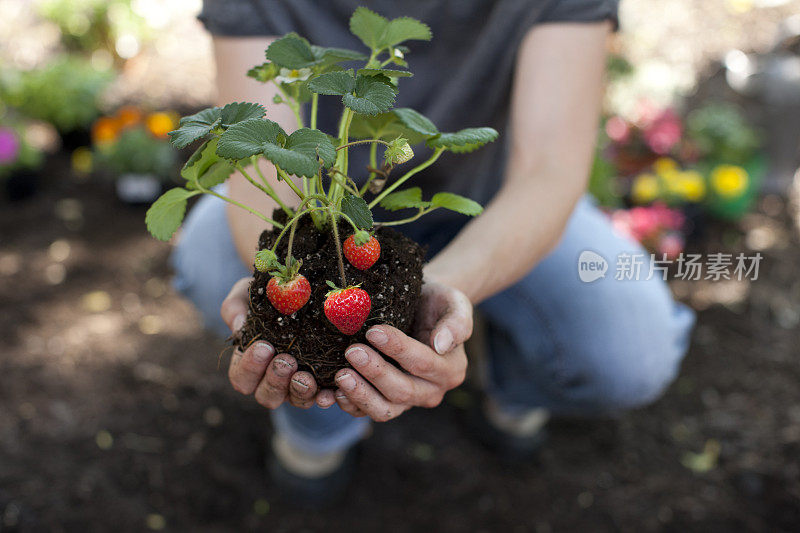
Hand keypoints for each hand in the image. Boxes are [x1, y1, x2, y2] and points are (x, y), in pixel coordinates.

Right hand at [221, 278, 337, 409]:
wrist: (302, 290)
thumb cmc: (267, 295)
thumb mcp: (247, 294)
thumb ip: (235, 308)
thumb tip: (238, 326)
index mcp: (249, 363)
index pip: (242, 378)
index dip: (250, 367)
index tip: (264, 346)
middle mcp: (271, 379)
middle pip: (267, 396)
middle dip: (275, 380)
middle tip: (286, 360)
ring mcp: (297, 384)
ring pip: (294, 401)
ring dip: (299, 392)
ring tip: (306, 375)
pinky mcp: (322, 383)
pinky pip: (322, 397)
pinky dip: (325, 397)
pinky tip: (330, 391)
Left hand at [334, 279, 471, 420]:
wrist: (420, 308)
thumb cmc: (437, 303)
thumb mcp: (454, 303)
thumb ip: (456, 323)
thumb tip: (441, 345)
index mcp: (450, 369)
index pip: (422, 362)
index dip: (397, 349)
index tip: (373, 331)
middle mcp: (431, 391)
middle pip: (402, 390)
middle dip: (375, 372)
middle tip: (352, 351)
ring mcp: (408, 401)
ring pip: (385, 409)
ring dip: (360, 395)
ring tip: (341, 375)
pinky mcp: (386, 402)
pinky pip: (367, 411)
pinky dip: (349, 404)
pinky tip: (332, 392)